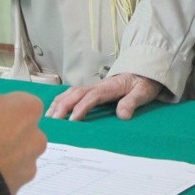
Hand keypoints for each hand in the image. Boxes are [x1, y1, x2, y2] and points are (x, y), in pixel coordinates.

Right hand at [47, 73, 161, 121]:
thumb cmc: (143, 83)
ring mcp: (93, 87)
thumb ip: (133, 102)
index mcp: (110, 87)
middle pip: (76, 93)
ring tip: (49, 117)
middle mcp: (98, 86)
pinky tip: (54, 110)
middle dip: (63, 106)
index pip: (92, 96)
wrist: (144, 72)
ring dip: (59, 103)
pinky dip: (61, 100)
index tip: (73, 120)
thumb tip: (122, 115)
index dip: (81, 107)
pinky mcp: (91, 91)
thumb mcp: (144, 92)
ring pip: (71, 92)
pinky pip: (73, 94)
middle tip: (54, 121)